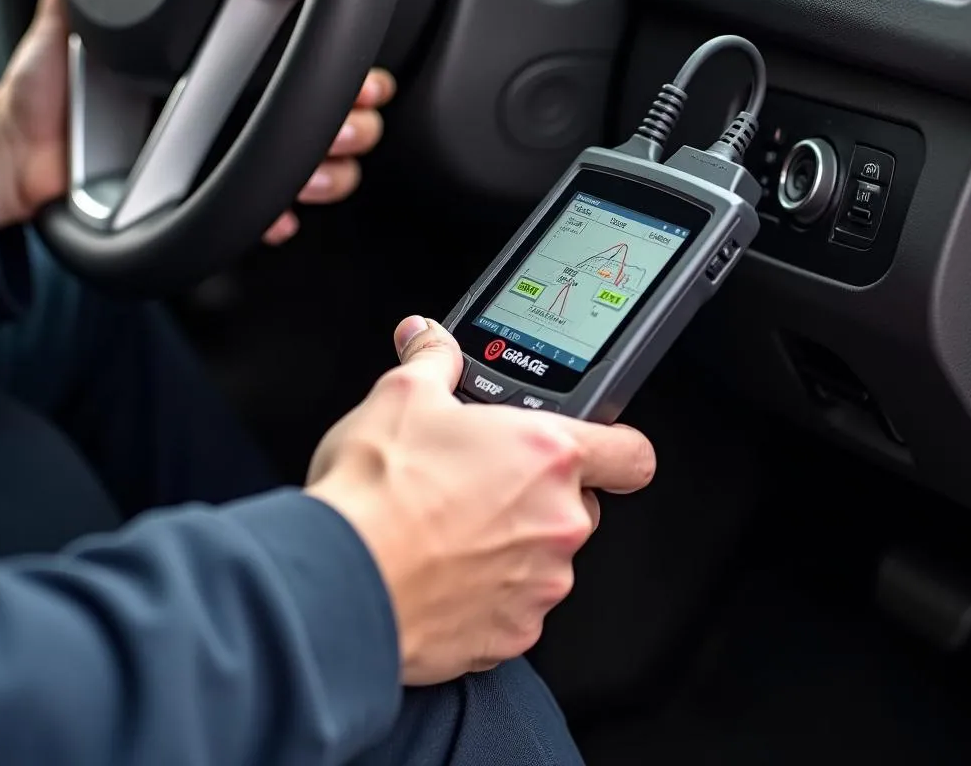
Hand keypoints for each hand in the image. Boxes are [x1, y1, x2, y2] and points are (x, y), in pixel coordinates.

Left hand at [0, 0, 395, 232]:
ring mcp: (227, 161)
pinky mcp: (213, 206)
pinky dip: (277, 217)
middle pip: (323, 122)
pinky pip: (262, 213)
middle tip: (343, 126)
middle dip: (349, 127)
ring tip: (311, 173)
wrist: (25, 157)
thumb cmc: (50, 97)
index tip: (361, 80)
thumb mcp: (70, 29)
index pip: (297, 66)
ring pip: (310, 172)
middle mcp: (233, 113)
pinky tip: (278, 215)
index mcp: (219, 70)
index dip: (342, 76)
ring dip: (326, 175)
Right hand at [305, 316, 655, 685]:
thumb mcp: (401, 396)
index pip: (631, 454)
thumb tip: (428, 338)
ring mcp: (540, 584)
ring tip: (450, 531)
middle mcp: (558, 521)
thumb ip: (432, 360)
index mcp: (547, 454)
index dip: (616, 449)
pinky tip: (441, 574)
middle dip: (540, 497)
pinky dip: (487, 595)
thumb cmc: (377, 490)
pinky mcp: (512, 633)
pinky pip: (515, 608)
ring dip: (512, 547)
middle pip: (580, 506)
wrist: (340, 576)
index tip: (599, 450)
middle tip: (483, 485)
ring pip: (546, 559)